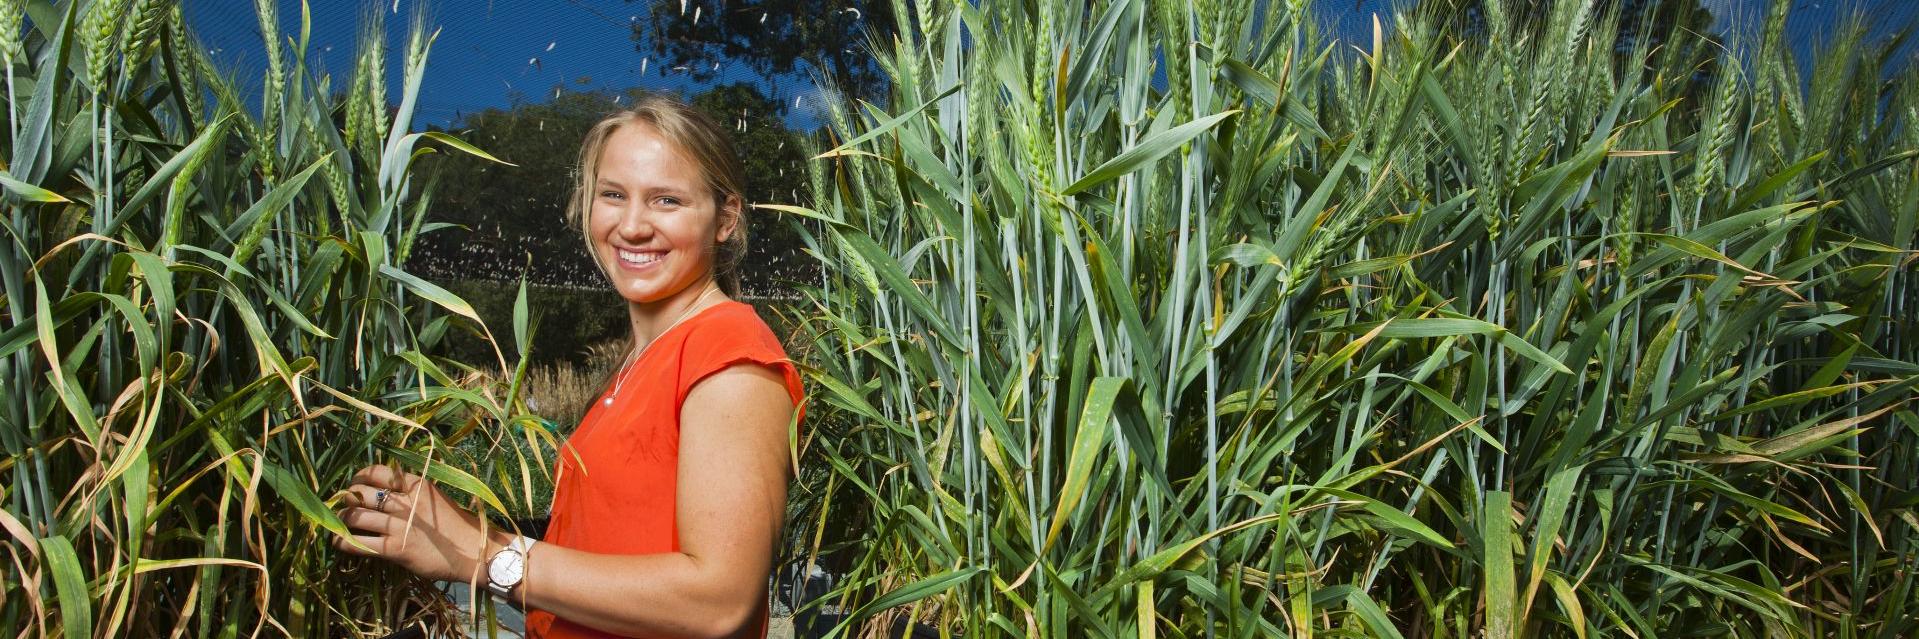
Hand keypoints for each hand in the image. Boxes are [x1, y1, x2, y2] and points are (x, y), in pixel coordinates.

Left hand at [329, 464, 507, 582]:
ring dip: (342, 520)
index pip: (377, 471)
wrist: (473, 550)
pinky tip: (338, 542)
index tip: (354, 484)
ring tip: (340, 523)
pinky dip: (344, 542)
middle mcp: (406, 502)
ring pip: (356, 516)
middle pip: (361, 493)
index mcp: (416, 484)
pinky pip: (361, 543)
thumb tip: (380, 490)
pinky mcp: (396, 548)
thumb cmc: (455, 525)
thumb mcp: (434, 498)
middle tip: (342, 504)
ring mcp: (400, 525)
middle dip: (346, 498)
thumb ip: (410, 492)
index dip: (359, 476)